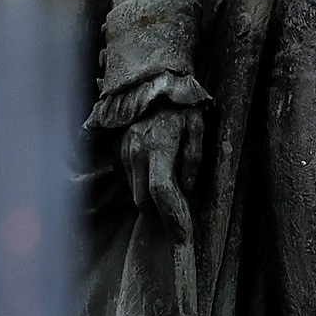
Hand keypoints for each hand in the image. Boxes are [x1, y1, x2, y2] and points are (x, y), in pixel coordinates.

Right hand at [121, 103, 203, 237]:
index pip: (161, 192)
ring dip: (150, 195)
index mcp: (158, 148)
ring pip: (134, 190)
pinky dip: (143, 180)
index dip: (171, 217)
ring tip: (170, 185)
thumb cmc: (180, 103)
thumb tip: (187, 187)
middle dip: (159, 210)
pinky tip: (157, 168)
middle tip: (179, 212)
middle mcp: (136, 153)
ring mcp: (125, 152)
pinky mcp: (119, 149)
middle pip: (143, 200)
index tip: (181, 237)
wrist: (151, 78)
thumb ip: (193, 157)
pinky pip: (130, 176)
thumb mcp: (196, 125)